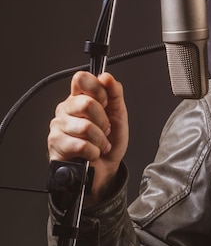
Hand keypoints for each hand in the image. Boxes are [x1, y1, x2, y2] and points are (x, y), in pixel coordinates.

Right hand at [48, 71, 128, 202]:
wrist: (105, 169)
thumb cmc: (110, 141)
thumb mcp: (119, 115)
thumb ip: (115, 93)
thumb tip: (107, 76)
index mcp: (80, 98)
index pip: (81, 79)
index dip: (98, 89)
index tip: (106, 102)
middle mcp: (66, 109)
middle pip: (86, 103)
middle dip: (103, 120)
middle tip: (105, 129)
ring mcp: (58, 126)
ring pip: (85, 126)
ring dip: (100, 139)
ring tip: (100, 143)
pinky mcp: (56, 145)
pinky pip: (82, 145)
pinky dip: (94, 152)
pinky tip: (92, 153)